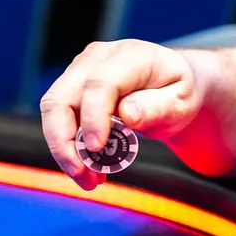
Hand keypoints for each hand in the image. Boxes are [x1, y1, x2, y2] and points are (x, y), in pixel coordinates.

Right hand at [39, 39, 205, 189]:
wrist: (169, 84)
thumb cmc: (176, 92)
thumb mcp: (181, 102)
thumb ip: (159, 107)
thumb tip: (128, 114)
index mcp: (131, 56)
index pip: (101, 84)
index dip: (93, 117)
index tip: (96, 148)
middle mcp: (98, 58)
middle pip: (62, 97)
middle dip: (65, 142)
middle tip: (85, 177)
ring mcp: (81, 70)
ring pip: (53, 110)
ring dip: (63, 149)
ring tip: (88, 179)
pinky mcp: (72, 87)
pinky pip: (57, 118)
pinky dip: (67, 147)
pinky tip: (88, 168)